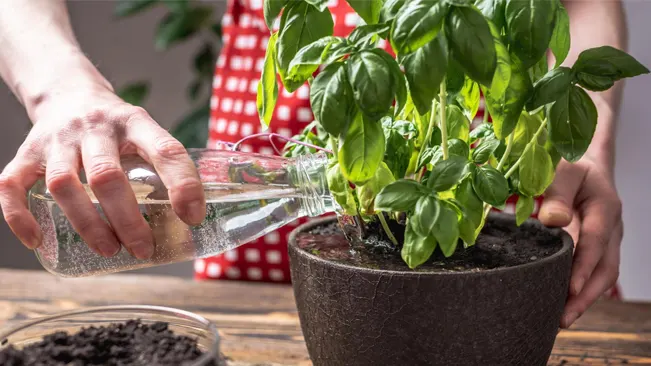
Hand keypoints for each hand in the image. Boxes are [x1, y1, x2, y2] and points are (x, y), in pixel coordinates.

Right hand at [0, 82, 205, 258]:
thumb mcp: (147, 132)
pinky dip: (20, 216)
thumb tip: (192, 220)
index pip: (166, 150)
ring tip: (107, 250)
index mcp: (136, 122)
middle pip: (106, 176)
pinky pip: (12, 184)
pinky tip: (38, 241)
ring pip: (62, 183)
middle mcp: (95, 127)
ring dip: (86, 223)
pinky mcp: (27, 151)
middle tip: (142, 249)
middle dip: (127, 220)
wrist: (69, 91)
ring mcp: (57, 139)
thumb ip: (164, 167)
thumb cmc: (117, 127)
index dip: (183, 185)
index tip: (193, 217)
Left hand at [538, 155, 621, 328]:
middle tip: (562, 318)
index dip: (583, 267)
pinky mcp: (596, 247)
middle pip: (606, 269)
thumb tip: (551, 221)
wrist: (586, 162)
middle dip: (586, 296)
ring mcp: (607, 240)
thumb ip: (557, 193)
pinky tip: (561, 304)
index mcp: (605, 208)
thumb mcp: (564, 169)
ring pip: (602, 275)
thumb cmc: (572, 164)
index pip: (596, 243)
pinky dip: (580, 290)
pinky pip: (592, 272)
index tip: (569, 289)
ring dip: (584, 299)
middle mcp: (612, 228)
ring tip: (560, 319)